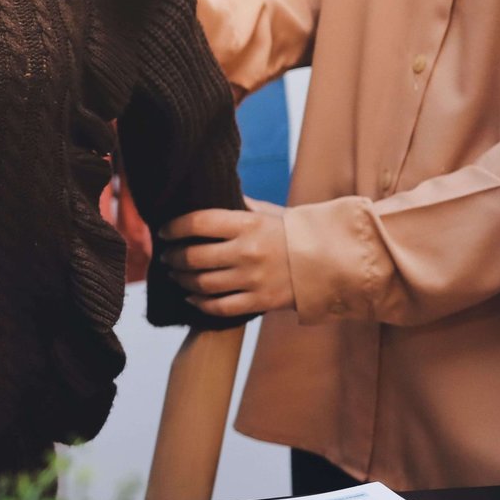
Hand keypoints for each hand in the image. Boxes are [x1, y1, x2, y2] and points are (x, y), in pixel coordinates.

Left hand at [163, 198, 294, 317]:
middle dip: (174, 257)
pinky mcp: (260, 301)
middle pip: (194, 257)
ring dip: (182, 280)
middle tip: (167, 257)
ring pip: (202, 284)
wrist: (335, 262)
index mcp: (248, 224)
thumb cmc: (296, 233)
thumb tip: (211, 193)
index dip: (174, 227)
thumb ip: (239, 205)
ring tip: (176, 275)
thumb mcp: (270, 212)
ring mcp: (253, 279)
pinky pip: (220, 307)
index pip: (198, 223)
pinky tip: (191, 298)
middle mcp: (248, 251)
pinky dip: (200, 304)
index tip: (164, 231)